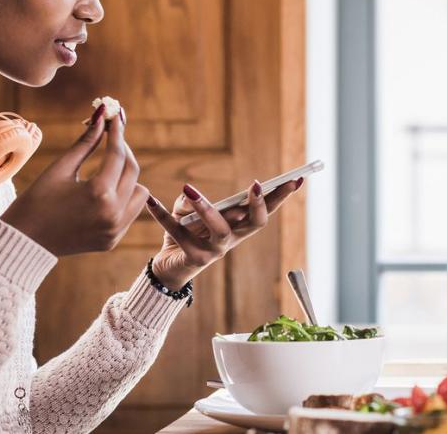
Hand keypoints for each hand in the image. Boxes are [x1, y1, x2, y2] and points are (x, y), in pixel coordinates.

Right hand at [1, 106, 148, 256]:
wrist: (24, 242)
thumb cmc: (35, 201)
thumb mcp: (60, 168)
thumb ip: (85, 143)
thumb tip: (100, 117)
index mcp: (99, 193)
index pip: (116, 154)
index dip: (116, 132)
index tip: (115, 117)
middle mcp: (113, 213)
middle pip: (132, 171)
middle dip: (123, 150)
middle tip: (111, 138)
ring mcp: (115, 230)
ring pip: (139, 192)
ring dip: (128, 177)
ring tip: (108, 168)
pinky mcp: (112, 240)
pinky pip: (130, 212)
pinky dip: (124, 197)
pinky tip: (106, 189)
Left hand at [143, 178, 303, 289]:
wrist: (168, 268)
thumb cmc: (186, 233)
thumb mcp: (188, 212)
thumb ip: (191, 200)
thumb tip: (189, 195)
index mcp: (238, 227)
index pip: (264, 210)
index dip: (280, 197)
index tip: (296, 179)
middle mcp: (232, 240)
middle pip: (255, 223)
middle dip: (259, 204)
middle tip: (256, 185)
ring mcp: (215, 251)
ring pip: (220, 229)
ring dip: (206, 208)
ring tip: (189, 189)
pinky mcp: (194, 258)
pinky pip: (177, 233)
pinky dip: (160, 215)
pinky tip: (149, 200)